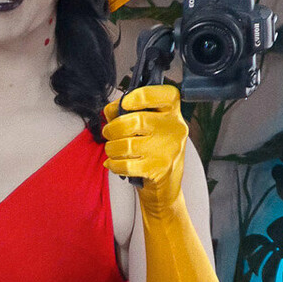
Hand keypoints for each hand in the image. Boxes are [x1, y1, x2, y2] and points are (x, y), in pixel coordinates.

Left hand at [102, 85, 187, 213]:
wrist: (165, 186)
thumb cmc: (154, 150)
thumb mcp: (148, 127)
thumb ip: (129, 112)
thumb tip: (110, 109)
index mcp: (173, 112)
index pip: (164, 94)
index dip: (140, 96)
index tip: (125, 104)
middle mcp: (174, 128)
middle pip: (136, 120)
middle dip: (113, 128)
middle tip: (108, 133)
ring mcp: (168, 150)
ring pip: (127, 144)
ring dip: (111, 148)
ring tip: (111, 149)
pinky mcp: (159, 169)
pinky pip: (126, 164)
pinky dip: (114, 164)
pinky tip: (113, 163)